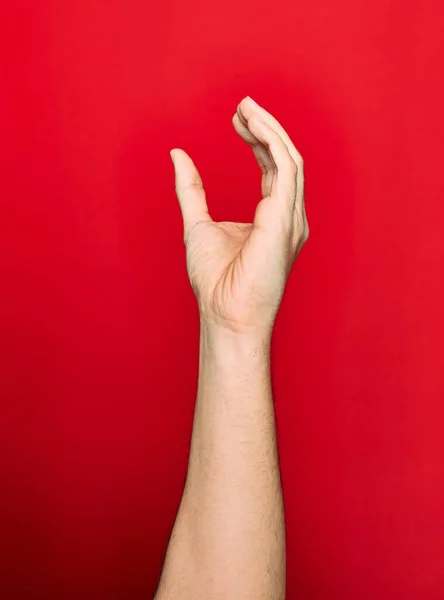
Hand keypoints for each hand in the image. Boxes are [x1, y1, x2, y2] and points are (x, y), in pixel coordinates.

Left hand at [170, 96, 308, 339]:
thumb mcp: (197, 224)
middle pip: (284, 158)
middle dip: (264, 128)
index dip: (256, 139)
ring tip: (245, 108)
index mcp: (274, 217)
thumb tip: (178, 155)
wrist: (224, 315)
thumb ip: (191, 189)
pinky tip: (252, 125)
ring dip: (269, 129)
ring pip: (290, 158)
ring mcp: (292, 219)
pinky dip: (271, 143)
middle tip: (241, 105)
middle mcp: (289, 216)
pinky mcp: (285, 221)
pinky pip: (287, 169)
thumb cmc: (216, 282)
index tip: (236, 118)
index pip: (272, 167)